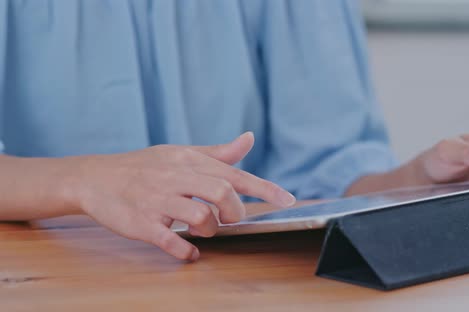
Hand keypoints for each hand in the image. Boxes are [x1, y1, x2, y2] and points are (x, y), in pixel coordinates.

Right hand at [64, 132, 295, 260]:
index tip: (288, 200)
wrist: (95, 178)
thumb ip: (218, 152)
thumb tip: (249, 139)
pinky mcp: (141, 223)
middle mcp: (176, 177)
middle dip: (235, 211)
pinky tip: (189, 252)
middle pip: (222, 192)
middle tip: (231, 219)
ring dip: (211, 230)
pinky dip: (186, 251)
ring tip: (204, 230)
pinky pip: (170, 241)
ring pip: (200, 216)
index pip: (235, 174)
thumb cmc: (145, 166)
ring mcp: (158, 200)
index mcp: (190, 160)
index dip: (264, 188)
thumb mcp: (181, 153)